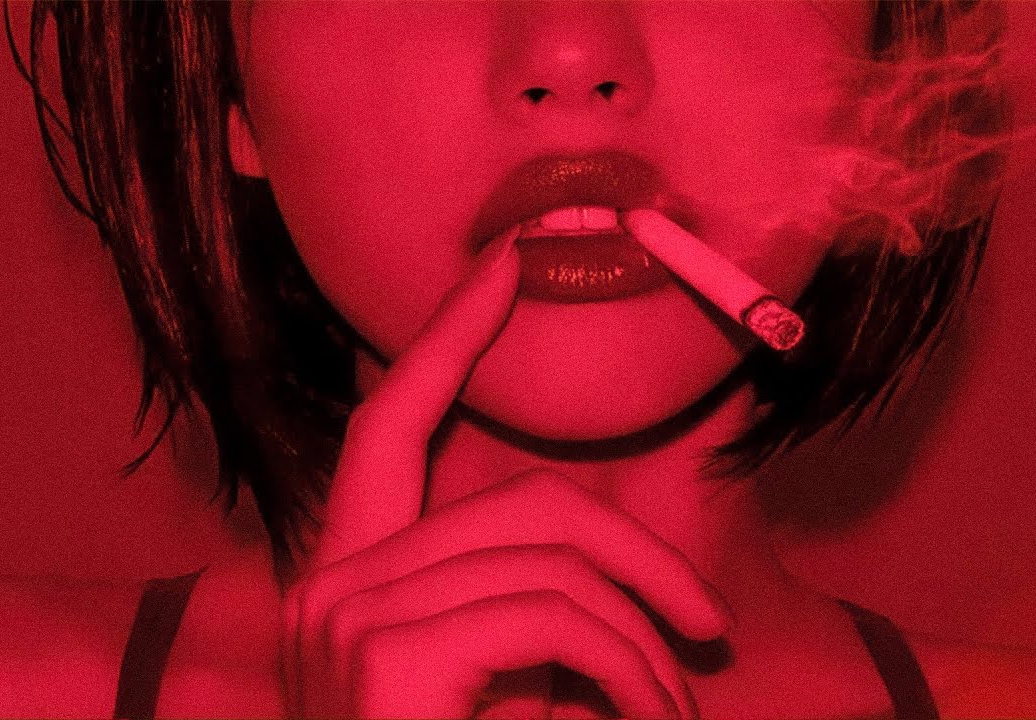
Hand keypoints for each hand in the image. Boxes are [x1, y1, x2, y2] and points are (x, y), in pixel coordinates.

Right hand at [279, 226, 731, 718]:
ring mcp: (346, 620)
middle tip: (707, 631)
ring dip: (645, 634)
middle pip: (521, 499)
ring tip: (681, 705)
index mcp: (351, 581)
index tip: (505, 269)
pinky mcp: (387, 660)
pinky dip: (630, 667)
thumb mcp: (505, 688)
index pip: (389, 426)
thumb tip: (615, 577)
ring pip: (552, 556)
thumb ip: (532, 615)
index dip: (448, 338)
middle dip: (637, 554)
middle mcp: (328, 587)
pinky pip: (556, 615)